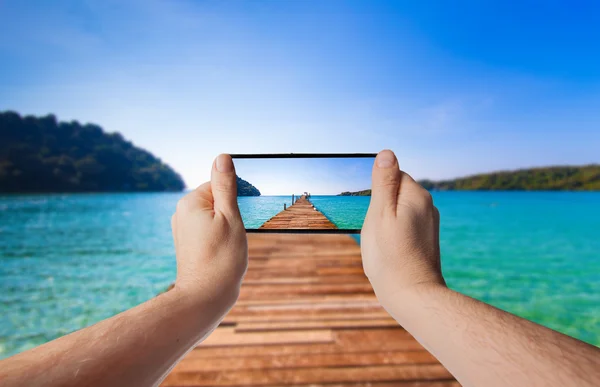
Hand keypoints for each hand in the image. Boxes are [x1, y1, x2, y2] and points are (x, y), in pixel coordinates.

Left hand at [171, 154, 247, 319]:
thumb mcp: (230, 216)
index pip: (219, 183)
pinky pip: (208, 229)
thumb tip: (222, 157)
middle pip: (215, 199)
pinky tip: (225, 251)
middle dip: (231, 210)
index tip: (247, 211)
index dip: (238, 195)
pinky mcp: (187, 243)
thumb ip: (226, 186)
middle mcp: (182, 213)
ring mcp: (183, 229)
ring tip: (230, 245)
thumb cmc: (222, 258)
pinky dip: (220, 235)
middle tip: (238, 232)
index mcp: (191, 202)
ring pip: (213, 215)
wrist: (205, 297)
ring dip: (227, 224)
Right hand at [361, 150, 445, 309]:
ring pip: (399, 210)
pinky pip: (405, 226)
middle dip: (381, 207)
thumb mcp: (380, 214)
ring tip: (383, 245)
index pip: (392, 175)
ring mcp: (429, 224)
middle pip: (396, 193)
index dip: (376, 193)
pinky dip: (394, 235)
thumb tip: (387, 153)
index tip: (372, 214)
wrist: (412, 296)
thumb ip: (384, 182)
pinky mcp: (426, 239)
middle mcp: (428, 206)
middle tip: (376, 231)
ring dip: (386, 223)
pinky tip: (390, 252)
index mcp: (417, 194)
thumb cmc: (390, 256)